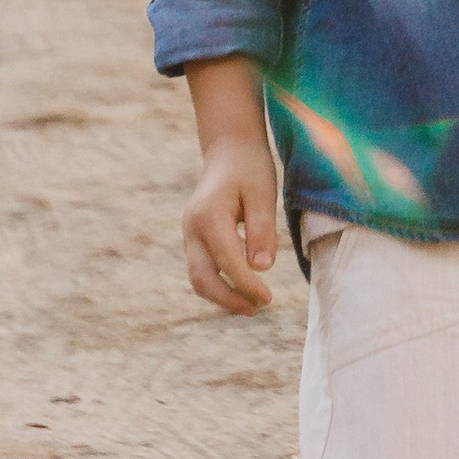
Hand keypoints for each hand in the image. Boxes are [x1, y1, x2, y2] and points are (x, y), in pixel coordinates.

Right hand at [182, 136, 280, 311]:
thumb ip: (261, 230)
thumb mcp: (263, 194)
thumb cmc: (250, 168)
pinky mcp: (195, 239)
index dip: (247, 285)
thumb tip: (261, 268)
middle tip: (258, 308)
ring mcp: (189, 234)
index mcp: (209, 216)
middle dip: (229, 299)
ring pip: (198, 278)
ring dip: (222, 297)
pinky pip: (202, 269)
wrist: (229, 150)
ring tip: (252, 306)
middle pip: (202, 278)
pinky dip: (219, 285)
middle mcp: (192, 228)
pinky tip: (242, 290)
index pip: (227, 261)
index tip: (268, 298)